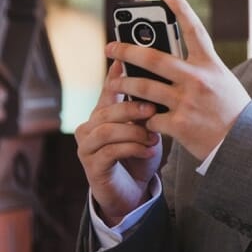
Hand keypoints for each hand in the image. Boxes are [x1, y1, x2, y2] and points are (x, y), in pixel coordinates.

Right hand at [75, 58, 163, 224]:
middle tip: (154, 109)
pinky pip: (110, 152)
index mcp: (103, 115)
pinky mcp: (92, 166)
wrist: (132, 192)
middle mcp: (89, 128)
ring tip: (154, 137)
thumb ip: (148, 112)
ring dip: (134, 132)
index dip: (115, 76)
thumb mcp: (146, 130)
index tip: (124, 60)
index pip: (108, 91)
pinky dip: (133, 149)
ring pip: (107, 130)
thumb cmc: (140, 157)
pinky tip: (149, 151)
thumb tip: (164, 86)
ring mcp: (87, 147)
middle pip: (107, 110)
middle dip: (132, 108)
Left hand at [106, 0, 251, 160]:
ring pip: (142, 88)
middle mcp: (198, 80)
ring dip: (122, 85)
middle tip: (110, 46)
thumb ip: (197, 71)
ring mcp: (187, 102)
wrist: (244, 143)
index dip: (180, 8)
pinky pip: (149, 118)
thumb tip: (162, 63)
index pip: (193, 30)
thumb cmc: (232, 111)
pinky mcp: (179, 125)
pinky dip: (143, 119)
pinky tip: (142, 120)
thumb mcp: (222, 83)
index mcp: (211, 66)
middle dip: (126, 50)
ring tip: (111, 83)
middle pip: (153, 58)